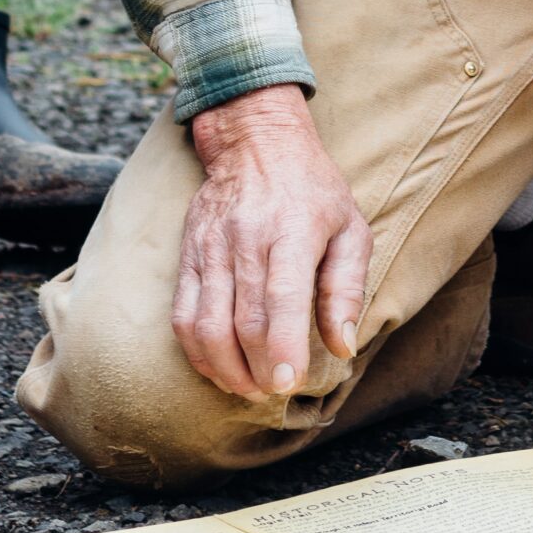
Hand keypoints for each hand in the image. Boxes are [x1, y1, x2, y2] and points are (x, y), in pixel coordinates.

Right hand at [174, 84, 371, 400]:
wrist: (255, 141)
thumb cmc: (313, 189)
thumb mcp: (350, 227)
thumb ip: (347, 288)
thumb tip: (343, 345)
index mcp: (293, 229)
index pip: (281, 297)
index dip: (282, 347)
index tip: (288, 382)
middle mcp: (247, 238)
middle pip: (243, 320)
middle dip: (256, 369)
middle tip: (273, 391)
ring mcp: (211, 247)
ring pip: (206, 324)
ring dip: (224, 369)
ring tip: (247, 388)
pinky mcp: (188, 256)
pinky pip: (182, 315)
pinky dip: (198, 351)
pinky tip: (218, 368)